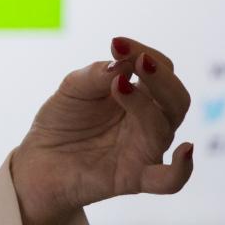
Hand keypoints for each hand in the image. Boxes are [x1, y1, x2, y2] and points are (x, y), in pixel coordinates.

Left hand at [10, 37, 193, 223]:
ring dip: (144, 105)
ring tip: (118, 86)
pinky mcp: (134, 177)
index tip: (117, 44)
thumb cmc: (62, 121)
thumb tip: (122, 65)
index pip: (158, 69)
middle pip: (175, 98)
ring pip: (165, 127)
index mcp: (138, 95)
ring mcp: (144, 148)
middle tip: (138, 61)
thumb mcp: (72, 89)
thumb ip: (96, 75)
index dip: (143, 53)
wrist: (38, 160)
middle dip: (160, 77)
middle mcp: (148, 121)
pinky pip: (169, 179)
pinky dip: (183, 168)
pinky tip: (186, 151)